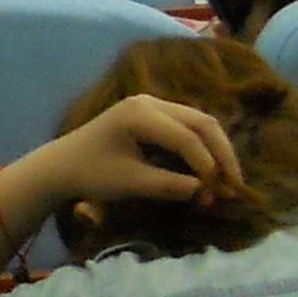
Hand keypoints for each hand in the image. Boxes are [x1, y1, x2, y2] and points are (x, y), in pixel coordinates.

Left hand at [22, 95, 243, 216]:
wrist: (61, 166)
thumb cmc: (91, 173)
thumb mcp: (132, 183)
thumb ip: (171, 186)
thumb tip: (210, 194)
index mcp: (140, 113)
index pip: (188, 138)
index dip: (209, 166)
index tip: (218, 194)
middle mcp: (149, 102)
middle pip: (202, 123)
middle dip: (222, 154)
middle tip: (236, 185)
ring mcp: (151, 106)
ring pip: (199, 123)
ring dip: (216, 150)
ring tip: (227, 181)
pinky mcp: (153, 117)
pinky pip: (187, 127)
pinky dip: (203, 148)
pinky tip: (210, 171)